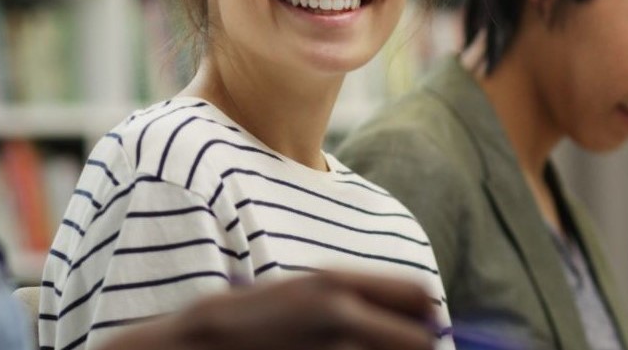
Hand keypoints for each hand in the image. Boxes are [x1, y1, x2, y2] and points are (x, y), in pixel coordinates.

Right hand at [101, 270, 436, 349]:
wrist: (202, 347)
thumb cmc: (253, 319)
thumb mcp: (306, 290)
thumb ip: (359, 296)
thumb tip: (422, 314)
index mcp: (335, 284)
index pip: (419, 296)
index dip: (425, 314)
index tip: (419, 325)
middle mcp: (340, 317)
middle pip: (419, 341)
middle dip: (416, 346)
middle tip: (393, 348)